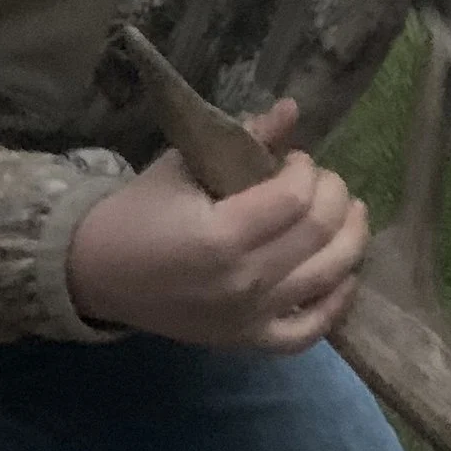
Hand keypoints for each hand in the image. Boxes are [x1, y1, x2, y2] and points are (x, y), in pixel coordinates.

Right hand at [67, 98, 368, 352]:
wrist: (99, 273)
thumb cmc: (139, 213)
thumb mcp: (184, 166)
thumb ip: (242, 139)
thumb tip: (291, 109)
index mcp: (221, 236)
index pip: (296, 198)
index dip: (307, 171)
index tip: (296, 160)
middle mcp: (243, 282)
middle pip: (320, 234)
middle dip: (334, 197)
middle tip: (323, 182)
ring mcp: (249, 317)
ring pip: (328, 278)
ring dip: (351, 239)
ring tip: (350, 215)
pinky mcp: (248, 341)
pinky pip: (309, 331)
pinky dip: (335, 304)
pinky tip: (344, 275)